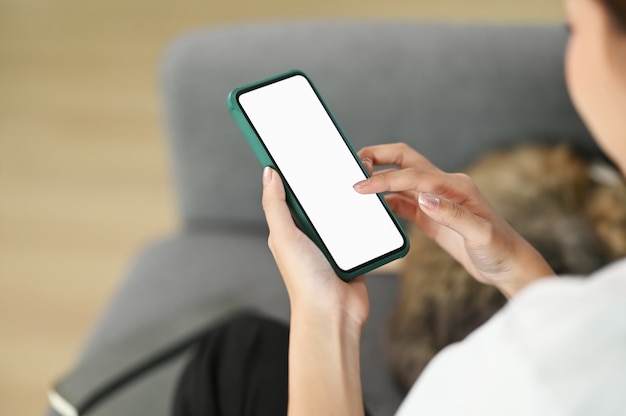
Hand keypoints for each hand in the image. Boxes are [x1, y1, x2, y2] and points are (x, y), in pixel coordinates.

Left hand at [262, 166, 367, 415]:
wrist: (334, 314)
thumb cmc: (305, 280)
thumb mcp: (284, 236)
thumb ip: (275, 205)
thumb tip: (269, 173)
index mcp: (289, 229)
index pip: (290, 194)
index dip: (295, 174)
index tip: (302, 151)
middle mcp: (309, 235)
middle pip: (319, 201)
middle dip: (326, 184)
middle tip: (336, 159)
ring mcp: (333, 243)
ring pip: (341, 212)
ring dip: (347, 201)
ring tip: (356, 179)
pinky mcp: (353, 251)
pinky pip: (360, 228)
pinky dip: (364, 219)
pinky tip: (370, 204)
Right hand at [354, 143, 553, 297]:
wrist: (508, 266)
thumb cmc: (500, 249)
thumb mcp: (480, 234)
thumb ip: (452, 215)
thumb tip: (424, 198)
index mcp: (455, 186)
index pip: (413, 175)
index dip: (385, 179)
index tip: (362, 185)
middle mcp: (444, 187)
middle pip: (406, 161)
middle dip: (379, 156)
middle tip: (354, 163)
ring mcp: (437, 201)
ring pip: (402, 179)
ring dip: (381, 177)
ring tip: (358, 181)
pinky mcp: (432, 216)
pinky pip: (404, 202)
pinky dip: (387, 200)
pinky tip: (375, 205)